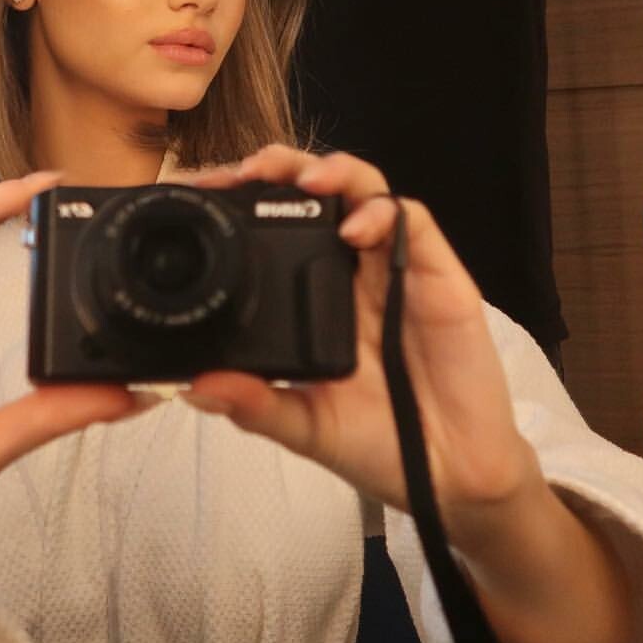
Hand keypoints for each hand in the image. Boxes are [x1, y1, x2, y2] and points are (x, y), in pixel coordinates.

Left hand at [185, 146, 540, 543]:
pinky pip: (414, 223)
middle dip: (280, 167)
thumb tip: (195, 388)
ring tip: (304, 180)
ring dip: (333, 172)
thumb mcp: (304, 426)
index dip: (239, 201)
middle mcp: (351, 270)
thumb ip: (254, 405)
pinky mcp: (438, 275)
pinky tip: (357, 232)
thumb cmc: (378, 442)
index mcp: (312, 293)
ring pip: (364, 189)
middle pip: (316, 192)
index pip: (273, 224)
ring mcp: (393, 268)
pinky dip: (384, 215)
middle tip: (244, 171)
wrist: (448, 475)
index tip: (198, 197)